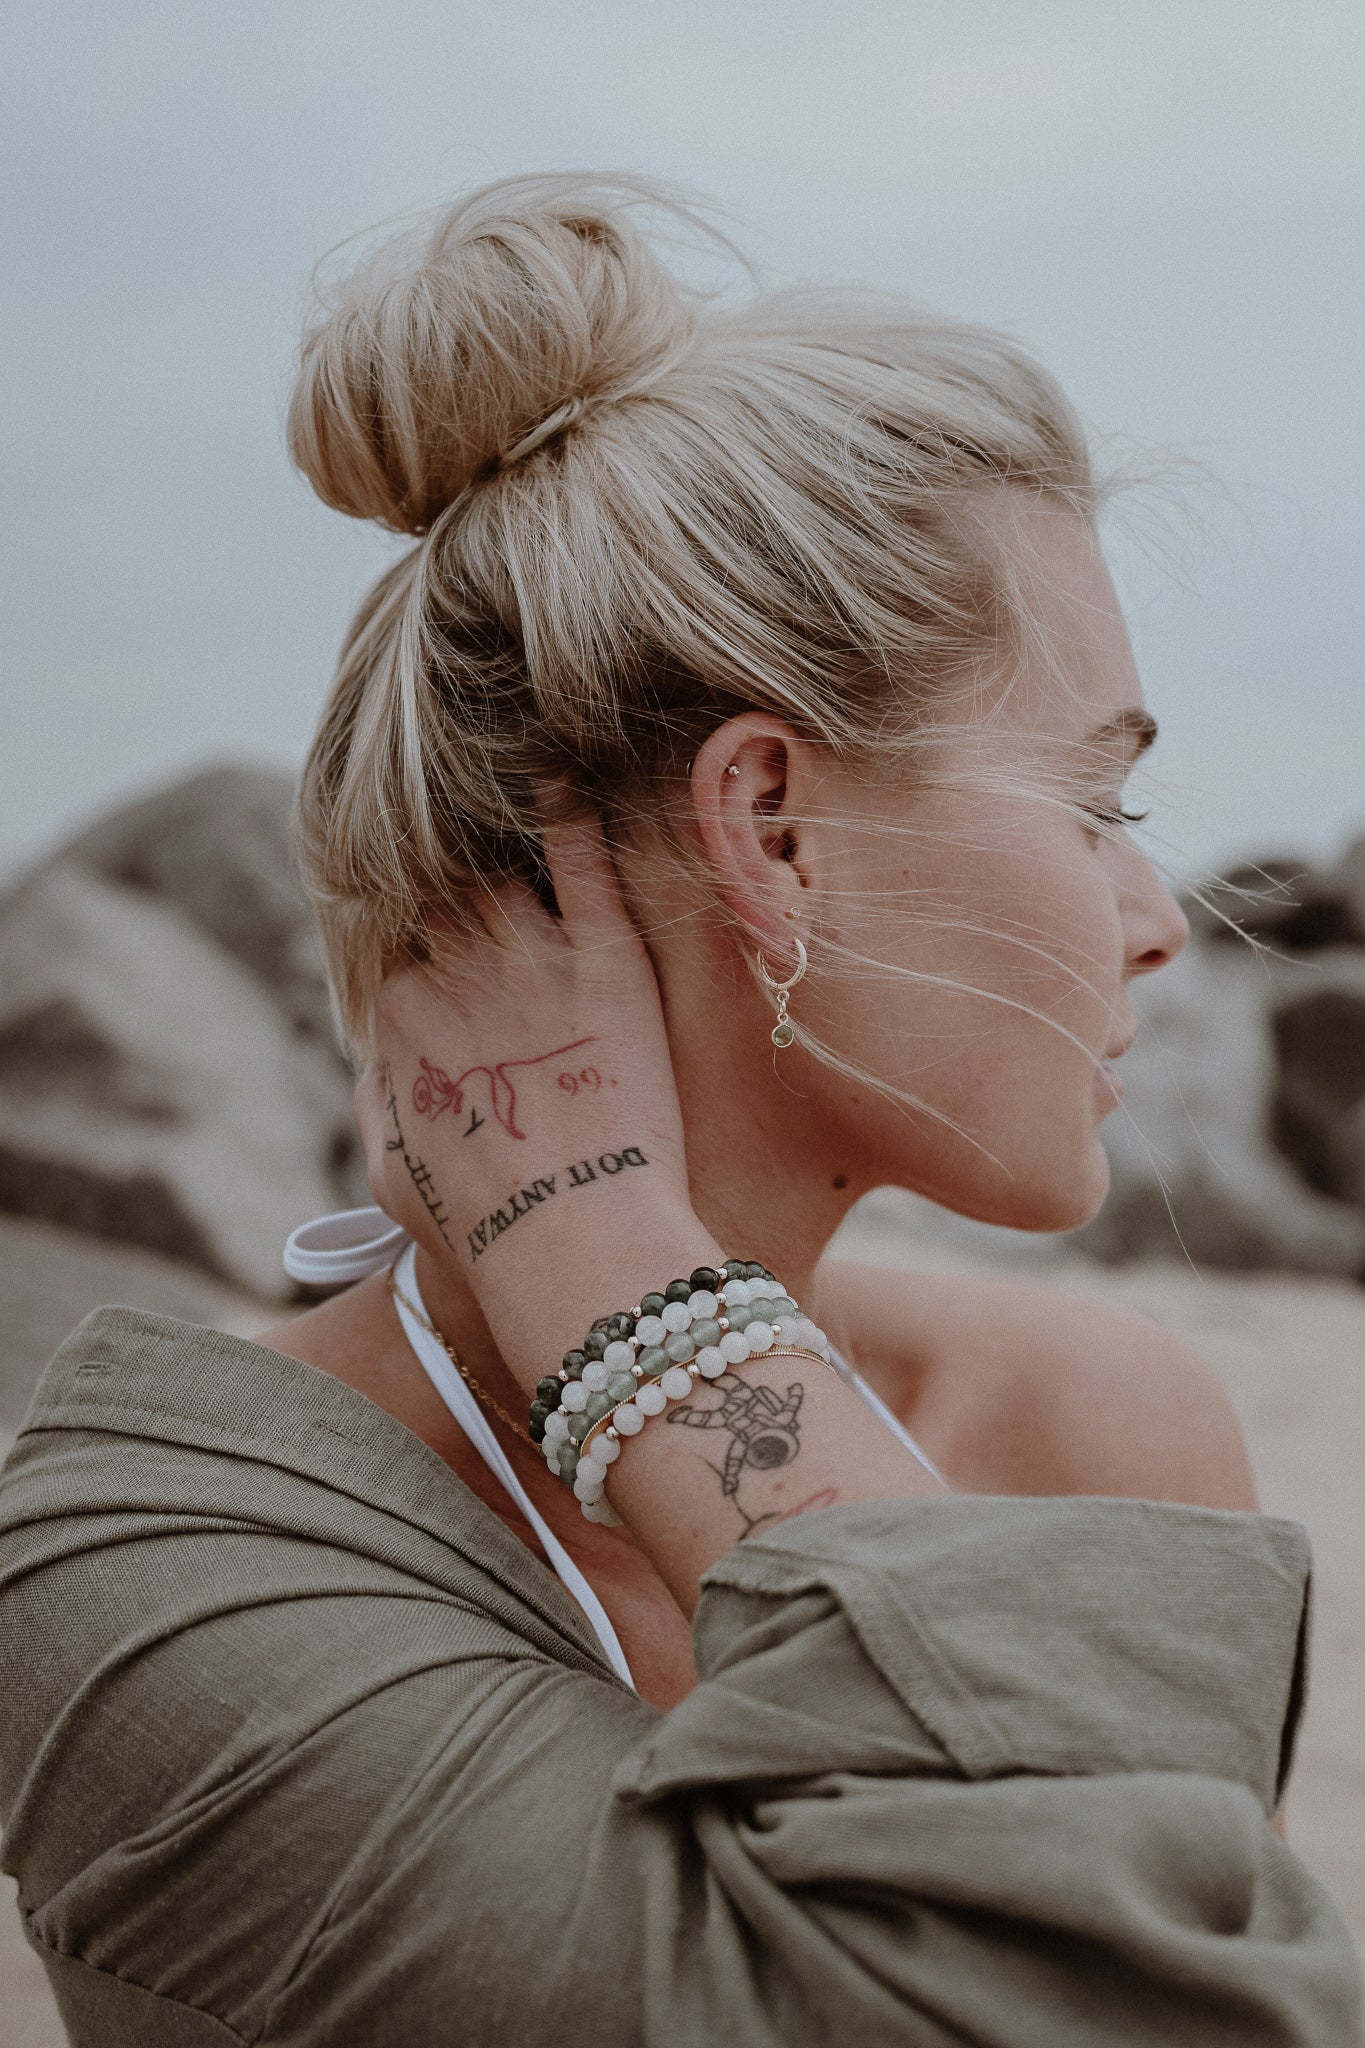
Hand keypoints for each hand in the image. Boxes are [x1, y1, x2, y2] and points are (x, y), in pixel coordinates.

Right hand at [359, 809, 693, 1287]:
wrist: (571, 1239)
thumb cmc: (482, 1229)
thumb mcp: (393, 1176)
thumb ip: (378, 1105)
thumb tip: (377, 1066)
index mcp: (399, 1017)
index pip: (390, 933)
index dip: (407, 914)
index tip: (423, 902)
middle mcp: (453, 970)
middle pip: (439, 886)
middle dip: (446, 858)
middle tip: (463, 828)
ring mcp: (529, 957)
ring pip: (502, 864)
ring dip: (498, 829)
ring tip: (503, 787)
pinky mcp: (604, 959)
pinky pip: (581, 861)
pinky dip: (567, 808)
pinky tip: (564, 767)